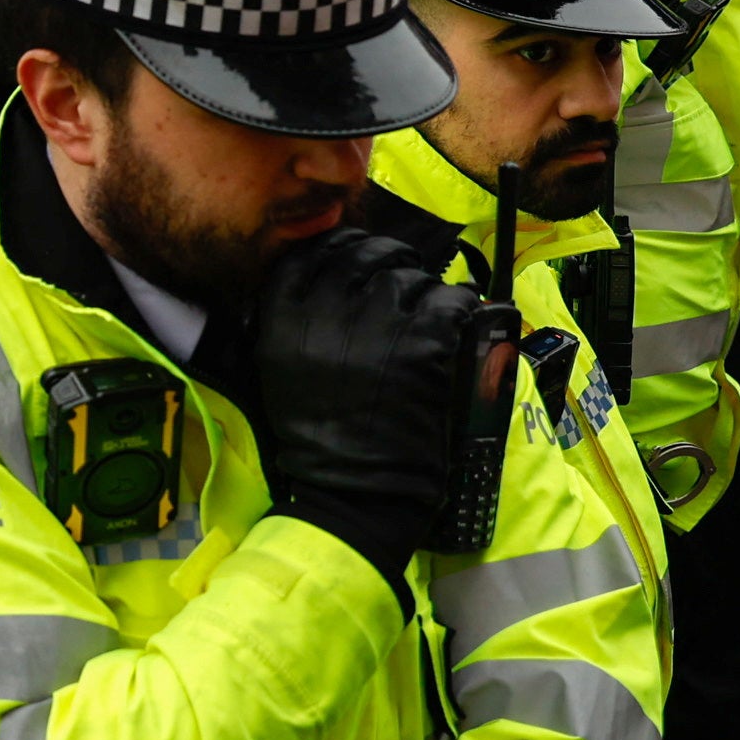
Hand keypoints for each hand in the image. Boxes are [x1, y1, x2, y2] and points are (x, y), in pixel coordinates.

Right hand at [247, 226, 489, 580]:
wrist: (352, 494)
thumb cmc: (315, 437)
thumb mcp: (277, 371)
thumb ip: (292, 320)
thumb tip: (326, 272)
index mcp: (282, 321)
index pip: (312, 252)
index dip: (340, 245)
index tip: (357, 254)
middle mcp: (326, 315)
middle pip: (364, 254)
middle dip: (389, 259)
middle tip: (404, 275)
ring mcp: (377, 328)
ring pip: (412, 276)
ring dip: (426, 289)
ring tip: (431, 312)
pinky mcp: (424, 348)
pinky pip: (451, 301)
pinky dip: (462, 307)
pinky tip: (462, 323)